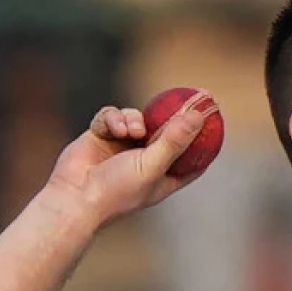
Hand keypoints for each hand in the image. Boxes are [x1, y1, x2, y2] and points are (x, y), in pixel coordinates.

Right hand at [44, 105, 205, 225]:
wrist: (73, 197)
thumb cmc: (117, 190)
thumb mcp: (152, 165)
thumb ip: (175, 140)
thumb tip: (199, 114)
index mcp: (165, 176)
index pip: (194, 156)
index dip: (206, 137)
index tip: (218, 114)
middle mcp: (147, 160)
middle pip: (169, 130)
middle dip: (180, 113)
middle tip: (197, 94)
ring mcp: (123, 146)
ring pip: (139, 117)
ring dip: (135, 119)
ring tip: (131, 131)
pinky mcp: (102, 135)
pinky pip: (113, 116)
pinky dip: (114, 119)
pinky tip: (113, 129)